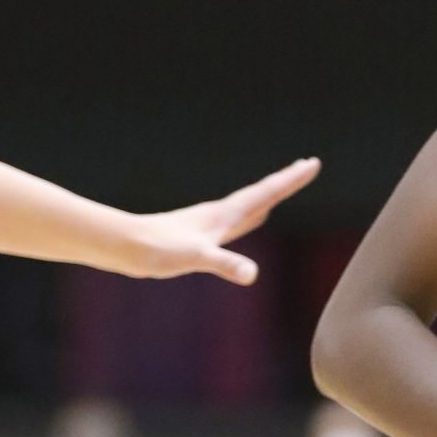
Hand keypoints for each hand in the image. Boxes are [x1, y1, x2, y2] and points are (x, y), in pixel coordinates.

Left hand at [125, 158, 319, 283]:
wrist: (123, 246)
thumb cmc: (157, 250)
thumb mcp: (196, 258)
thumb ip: (224, 264)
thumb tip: (252, 274)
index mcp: (226, 215)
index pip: (267, 193)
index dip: (291, 179)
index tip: (313, 163)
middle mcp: (221, 214)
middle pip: (263, 193)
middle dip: (286, 181)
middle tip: (306, 165)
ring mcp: (211, 223)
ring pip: (250, 205)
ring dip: (270, 196)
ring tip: (283, 189)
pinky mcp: (201, 235)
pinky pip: (238, 221)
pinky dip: (253, 215)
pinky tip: (252, 219)